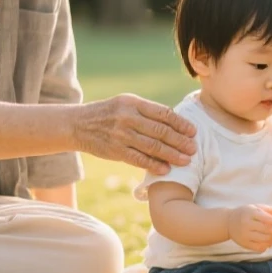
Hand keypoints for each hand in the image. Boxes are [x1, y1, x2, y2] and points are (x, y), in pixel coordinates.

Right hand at [72, 94, 196, 173]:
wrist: (78, 124)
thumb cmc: (108, 113)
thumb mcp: (125, 103)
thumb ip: (146, 111)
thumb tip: (174, 122)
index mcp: (133, 103)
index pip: (163, 113)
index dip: (180, 123)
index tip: (193, 131)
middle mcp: (128, 117)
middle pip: (160, 131)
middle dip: (180, 141)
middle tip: (194, 148)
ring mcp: (121, 134)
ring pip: (152, 146)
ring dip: (172, 155)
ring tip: (186, 160)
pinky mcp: (115, 150)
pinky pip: (139, 159)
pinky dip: (154, 165)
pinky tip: (166, 169)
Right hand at [228, 204, 271, 251]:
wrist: (228, 223)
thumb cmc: (245, 213)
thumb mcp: (255, 207)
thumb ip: (267, 209)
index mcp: (250, 213)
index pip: (266, 218)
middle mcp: (247, 224)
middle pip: (266, 230)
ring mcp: (245, 235)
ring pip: (264, 240)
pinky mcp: (245, 244)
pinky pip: (259, 248)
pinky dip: (267, 246)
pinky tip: (268, 242)